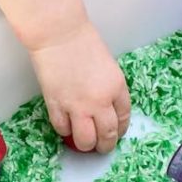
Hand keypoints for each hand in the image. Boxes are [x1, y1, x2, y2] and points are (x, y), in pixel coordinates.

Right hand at [27, 19, 131, 153]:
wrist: (59, 34)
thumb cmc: (83, 41)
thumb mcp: (107, 66)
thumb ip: (109, 87)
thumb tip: (104, 107)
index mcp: (117, 88)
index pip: (124, 118)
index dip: (120, 130)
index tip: (115, 133)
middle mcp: (100, 102)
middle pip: (107, 135)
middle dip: (105, 145)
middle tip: (101, 147)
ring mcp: (78, 106)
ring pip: (85, 140)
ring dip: (86, 145)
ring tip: (83, 143)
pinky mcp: (57, 106)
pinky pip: (62, 129)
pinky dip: (64, 130)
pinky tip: (65, 125)